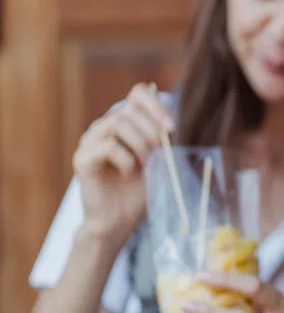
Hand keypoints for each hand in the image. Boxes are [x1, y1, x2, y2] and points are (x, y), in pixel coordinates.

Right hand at [73, 83, 174, 250]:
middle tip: (158, 155)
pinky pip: (108, 145)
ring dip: (140, 145)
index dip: (156, 105)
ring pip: (117, 123)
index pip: (138, 93)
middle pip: (130, 109)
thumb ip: (163, 137)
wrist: (121, 219)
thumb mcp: (160, 159)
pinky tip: (128, 174)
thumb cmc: (141, 189)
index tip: (171, 128)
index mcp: (125, 122)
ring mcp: (90, 141)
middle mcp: (104, 126)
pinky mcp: (81, 158)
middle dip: (152, 132)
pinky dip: (126, 159)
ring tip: (145, 165)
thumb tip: (169, 122)